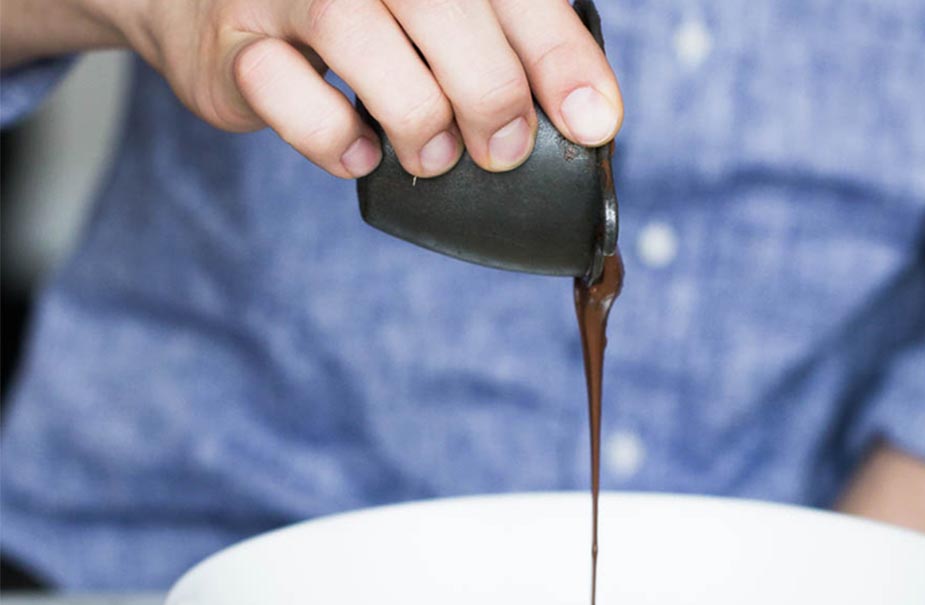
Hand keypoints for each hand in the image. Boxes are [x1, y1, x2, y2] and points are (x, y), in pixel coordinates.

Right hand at [106, 0, 622, 177]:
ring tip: (431, 154)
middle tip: (503, 149)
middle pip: (438, 3)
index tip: (593, 121)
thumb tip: (587, 113)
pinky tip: (361, 152)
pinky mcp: (233, 44)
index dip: (556, 54)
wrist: (215, 2)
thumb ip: (510, 45)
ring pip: (357, 36)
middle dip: (490, 91)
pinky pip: (281, 90)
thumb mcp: (441, 16)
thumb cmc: (362, 16)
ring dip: (415, 117)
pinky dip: (334, 139)